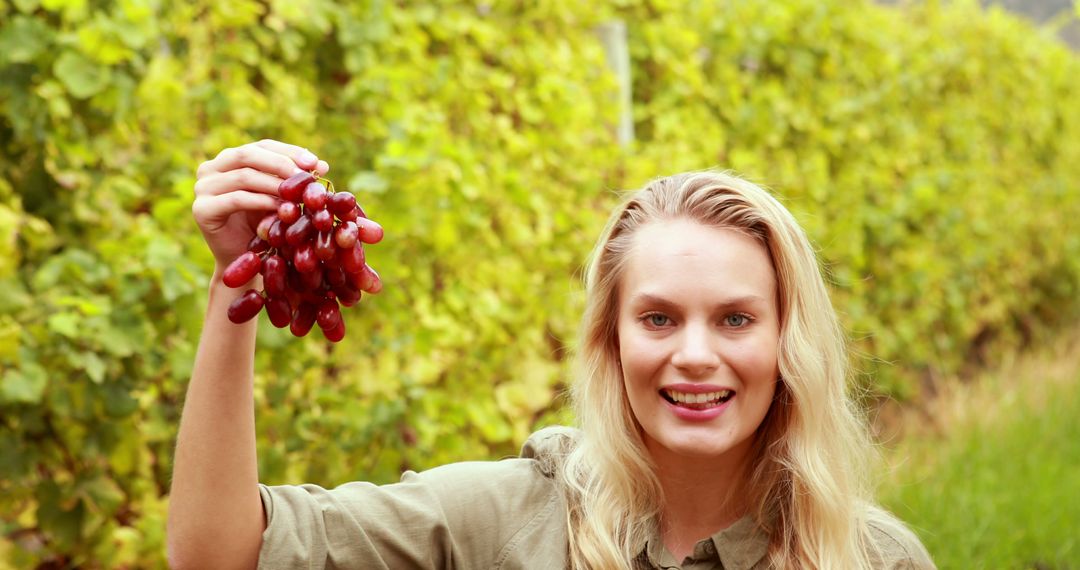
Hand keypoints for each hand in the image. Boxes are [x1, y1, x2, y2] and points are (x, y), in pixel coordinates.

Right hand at [192, 140, 329, 271]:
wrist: (245, 261)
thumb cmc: (264, 225)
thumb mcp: (281, 197)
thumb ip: (295, 179)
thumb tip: (321, 164)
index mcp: (229, 159)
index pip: (262, 146)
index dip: (289, 151)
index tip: (314, 163)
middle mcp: (210, 168)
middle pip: (249, 154)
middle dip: (281, 163)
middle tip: (306, 176)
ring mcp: (203, 188)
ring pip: (244, 176)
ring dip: (275, 184)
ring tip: (298, 194)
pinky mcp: (202, 209)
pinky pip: (237, 199)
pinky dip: (263, 201)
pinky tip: (282, 208)